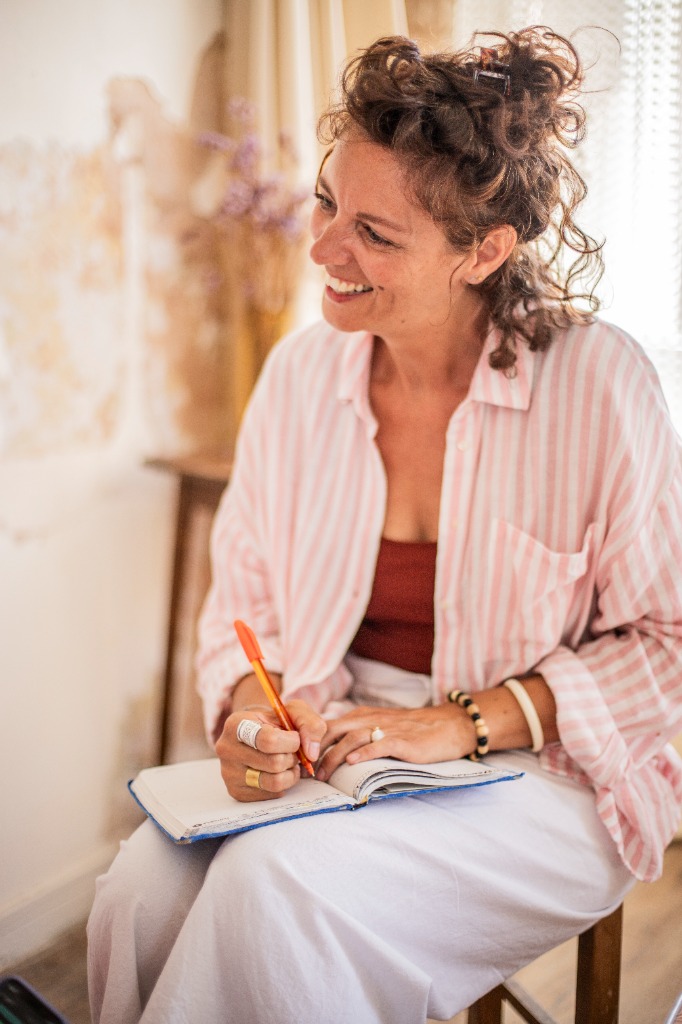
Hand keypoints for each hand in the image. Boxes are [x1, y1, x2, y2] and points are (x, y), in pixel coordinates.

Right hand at [216, 699, 326, 801]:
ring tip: (289, 763)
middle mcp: (226, 749)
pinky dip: (282, 785)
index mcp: (236, 724)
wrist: (255, 735)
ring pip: (273, 782)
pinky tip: (279, 773)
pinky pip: (270, 795)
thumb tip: (312, 753)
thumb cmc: (275, 722)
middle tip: (293, 752)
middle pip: (274, 763)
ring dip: (290, 774)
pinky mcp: (235, 791)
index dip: (291, 742)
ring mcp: (228, 772)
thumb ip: (310, 725)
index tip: (295, 738)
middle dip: (292, 758)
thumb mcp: (294, 711)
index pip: (268, 740)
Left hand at [315, 703, 475, 781]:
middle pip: (333, 731)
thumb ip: (356, 737)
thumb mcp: (378, 728)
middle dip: (315, 751)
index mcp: (360, 717)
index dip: (310, 744)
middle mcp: (369, 719)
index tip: (299, 763)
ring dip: (333, 757)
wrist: (445, 725)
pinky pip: (379, 744)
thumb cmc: (409, 731)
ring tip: (323, 775)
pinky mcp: (402, 740)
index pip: (327, 726)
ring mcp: (385, 729)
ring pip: (351, 739)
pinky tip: (353, 763)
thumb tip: (328, 757)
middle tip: (305, 772)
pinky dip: (364, 753)